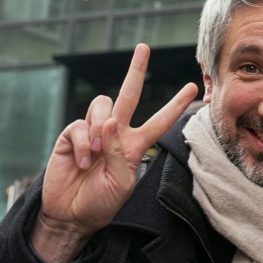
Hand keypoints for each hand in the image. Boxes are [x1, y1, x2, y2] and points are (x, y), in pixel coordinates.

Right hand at [31, 43, 198, 262]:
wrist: (70, 214)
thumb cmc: (100, 203)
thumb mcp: (120, 183)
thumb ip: (118, 151)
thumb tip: (110, 121)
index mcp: (135, 146)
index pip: (160, 121)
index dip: (175, 106)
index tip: (193, 87)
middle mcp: (116, 133)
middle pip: (129, 94)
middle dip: (136, 70)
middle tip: (144, 47)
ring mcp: (93, 131)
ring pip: (102, 105)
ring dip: (99, 129)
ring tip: (93, 154)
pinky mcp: (71, 134)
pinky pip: (79, 125)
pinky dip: (81, 143)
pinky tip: (81, 161)